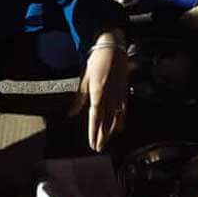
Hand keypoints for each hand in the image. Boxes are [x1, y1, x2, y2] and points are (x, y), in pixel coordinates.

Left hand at [73, 30, 128, 150]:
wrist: (113, 48)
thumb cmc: (96, 61)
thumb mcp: (84, 78)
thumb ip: (80, 98)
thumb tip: (72, 113)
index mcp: (97, 94)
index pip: (95, 118)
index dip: (93, 132)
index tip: (92, 143)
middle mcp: (109, 97)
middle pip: (105, 122)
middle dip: (102, 136)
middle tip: (98, 148)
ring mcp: (118, 95)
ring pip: (115, 118)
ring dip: (110, 131)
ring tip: (106, 141)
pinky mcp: (124, 92)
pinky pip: (123, 110)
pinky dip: (121, 120)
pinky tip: (120, 127)